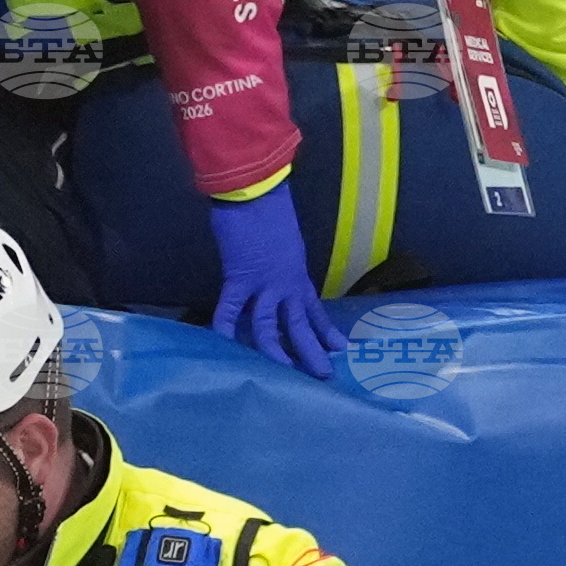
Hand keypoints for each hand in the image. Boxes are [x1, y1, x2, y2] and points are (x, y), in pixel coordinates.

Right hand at [209, 182, 348, 380]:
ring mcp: (264, 284)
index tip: (339, 349)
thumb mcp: (285, 241)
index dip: (326, 332)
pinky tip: (226, 348)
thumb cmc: (269, 208)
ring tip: (287, 373)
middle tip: (324, 375)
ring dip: (278, 351)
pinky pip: (231, 309)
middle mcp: (285, 285)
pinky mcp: (240, 278)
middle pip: (300, 324)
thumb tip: (272, 269)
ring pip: (272, 325)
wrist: (257, 190)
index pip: (313, 310)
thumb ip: (281, 260)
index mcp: (296, 275)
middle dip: (312, 352)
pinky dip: (226, 328)